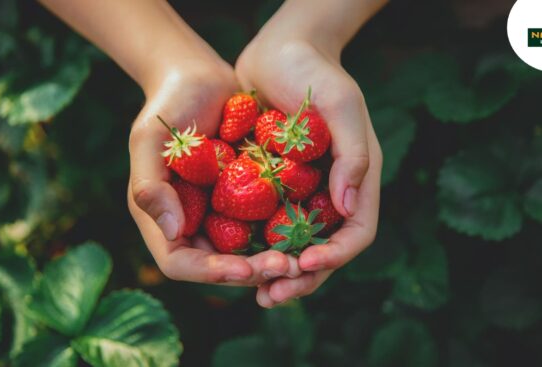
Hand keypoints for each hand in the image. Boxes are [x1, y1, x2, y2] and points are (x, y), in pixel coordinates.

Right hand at [128, 61, 300, 285]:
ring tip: (301, 256)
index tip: (245, 269)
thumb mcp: (150, 140)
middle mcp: (191, 221)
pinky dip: (281, 232)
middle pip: (218, 265)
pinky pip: (262, 223)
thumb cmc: (168, 104)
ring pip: (245, 250)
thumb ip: (150, 185)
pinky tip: (308, 230)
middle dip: (251, 271)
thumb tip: (171, 232)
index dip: (210, 272)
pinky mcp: (244, 197)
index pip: (180, 262)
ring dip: (271, 258)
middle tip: (287, 266)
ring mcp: (218, 211)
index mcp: (163, 216)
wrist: (200, 78)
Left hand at [236, 34, 382, 306]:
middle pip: (324, 249)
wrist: (279, 50)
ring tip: (255, 291)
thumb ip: (353, 155)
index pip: (355, 232)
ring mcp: (302, 191)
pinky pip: (266, 223)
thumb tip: (348, 208)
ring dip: (277, 271)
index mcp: (356, 178)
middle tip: (271, 295)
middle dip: (302, 276)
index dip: (335, 256)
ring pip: (294, 244)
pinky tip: (233, 258)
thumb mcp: (342, 105)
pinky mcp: (273, 185)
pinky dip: (255, 245)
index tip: (304, 263)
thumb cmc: (314, 73)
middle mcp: (331, 191)